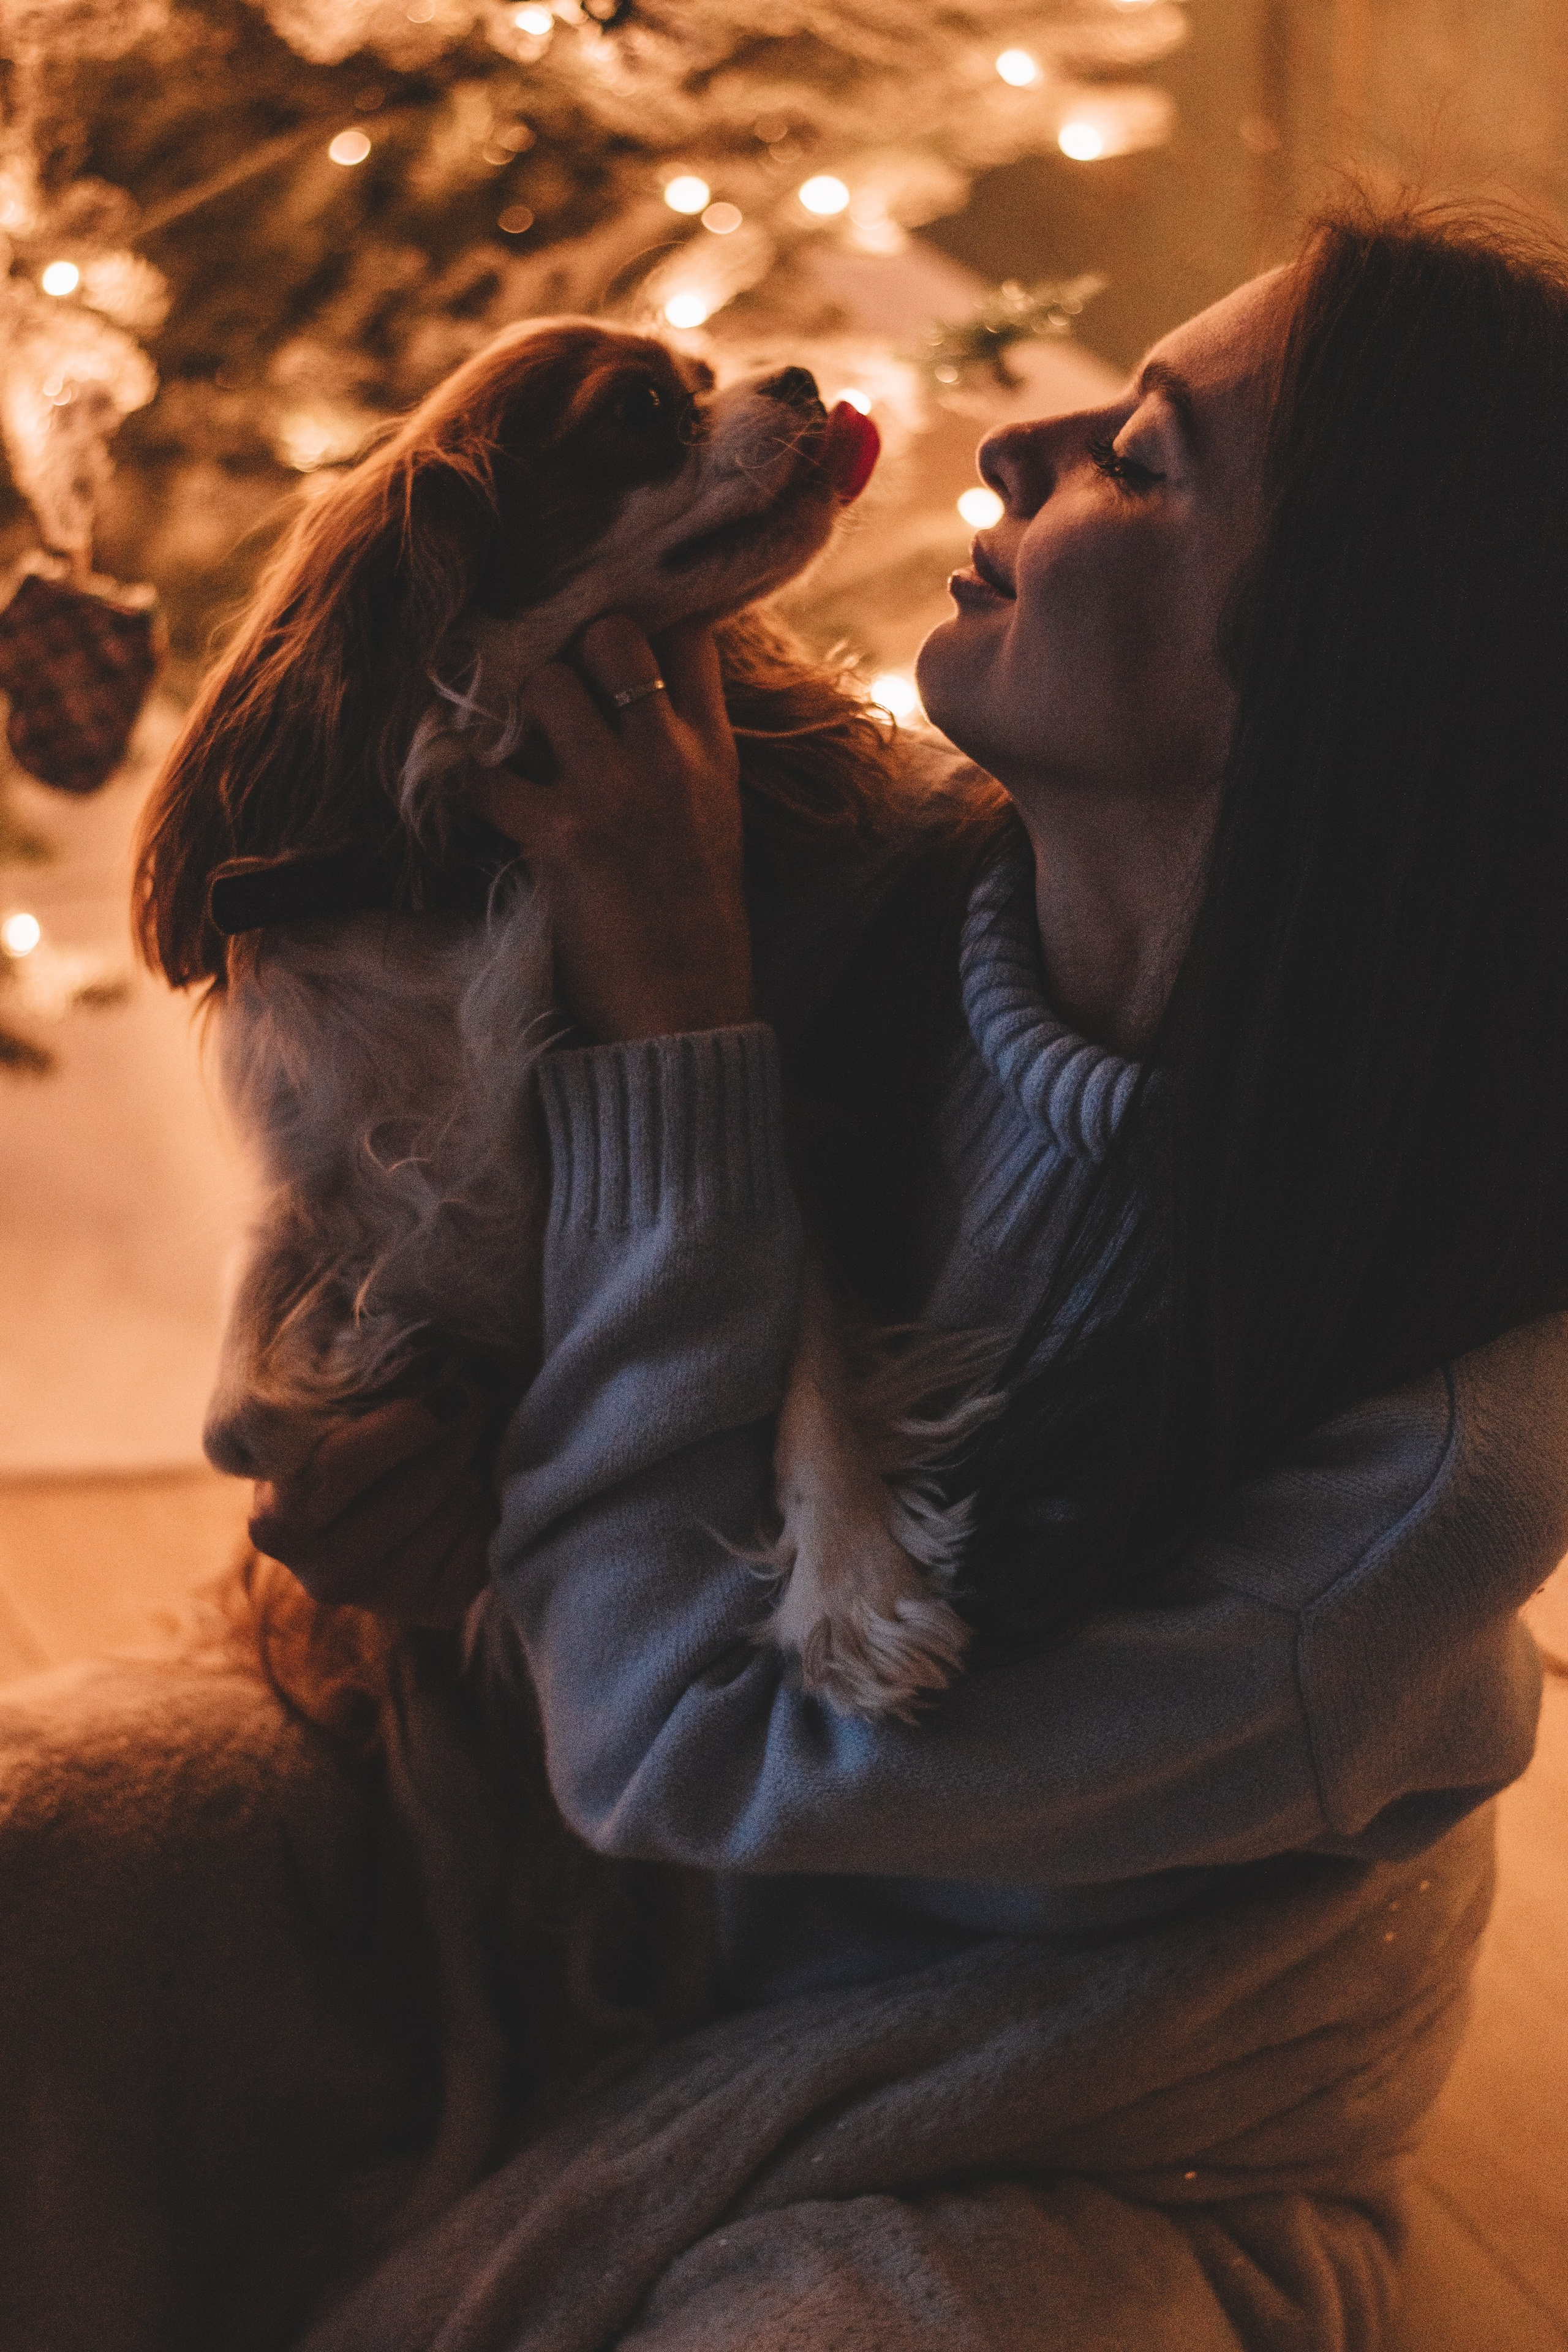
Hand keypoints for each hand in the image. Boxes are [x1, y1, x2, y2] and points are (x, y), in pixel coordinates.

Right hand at [248, 1388, 500, 1626]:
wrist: (362, 1511)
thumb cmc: (342, 1439)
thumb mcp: (324, 1411)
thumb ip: (350, 1388)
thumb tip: (427, 1362)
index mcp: (276, 1522)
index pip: (343, 1464)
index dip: (408, 1419)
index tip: (452, 1386)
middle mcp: (321, 1575)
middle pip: (419, 1482)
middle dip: (460, 1426)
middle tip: (475, 1392)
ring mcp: (380, 1599)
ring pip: (460, 1501)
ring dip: (475, 1458)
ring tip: (462, 1438)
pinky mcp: (435, 1608)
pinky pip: (487, 1532)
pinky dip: (488, 1498)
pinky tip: (468, 1485)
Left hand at [467, 614, 752, 1042]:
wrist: (685, 1011)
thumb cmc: (695, 924)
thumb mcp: (715, 820)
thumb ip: (682, 755)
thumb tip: (627, 702)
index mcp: (713, 751)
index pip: (687, 635)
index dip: (641, 614)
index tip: (603, 628)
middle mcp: (668, 757)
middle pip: (612, 635)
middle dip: (569, 644)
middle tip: (541, 675)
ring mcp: (613, 792)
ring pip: (545, 685)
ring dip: (512, 705)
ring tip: (501, 734)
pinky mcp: (561, 837)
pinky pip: (486, 777)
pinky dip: (462, 780)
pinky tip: (456, 786)